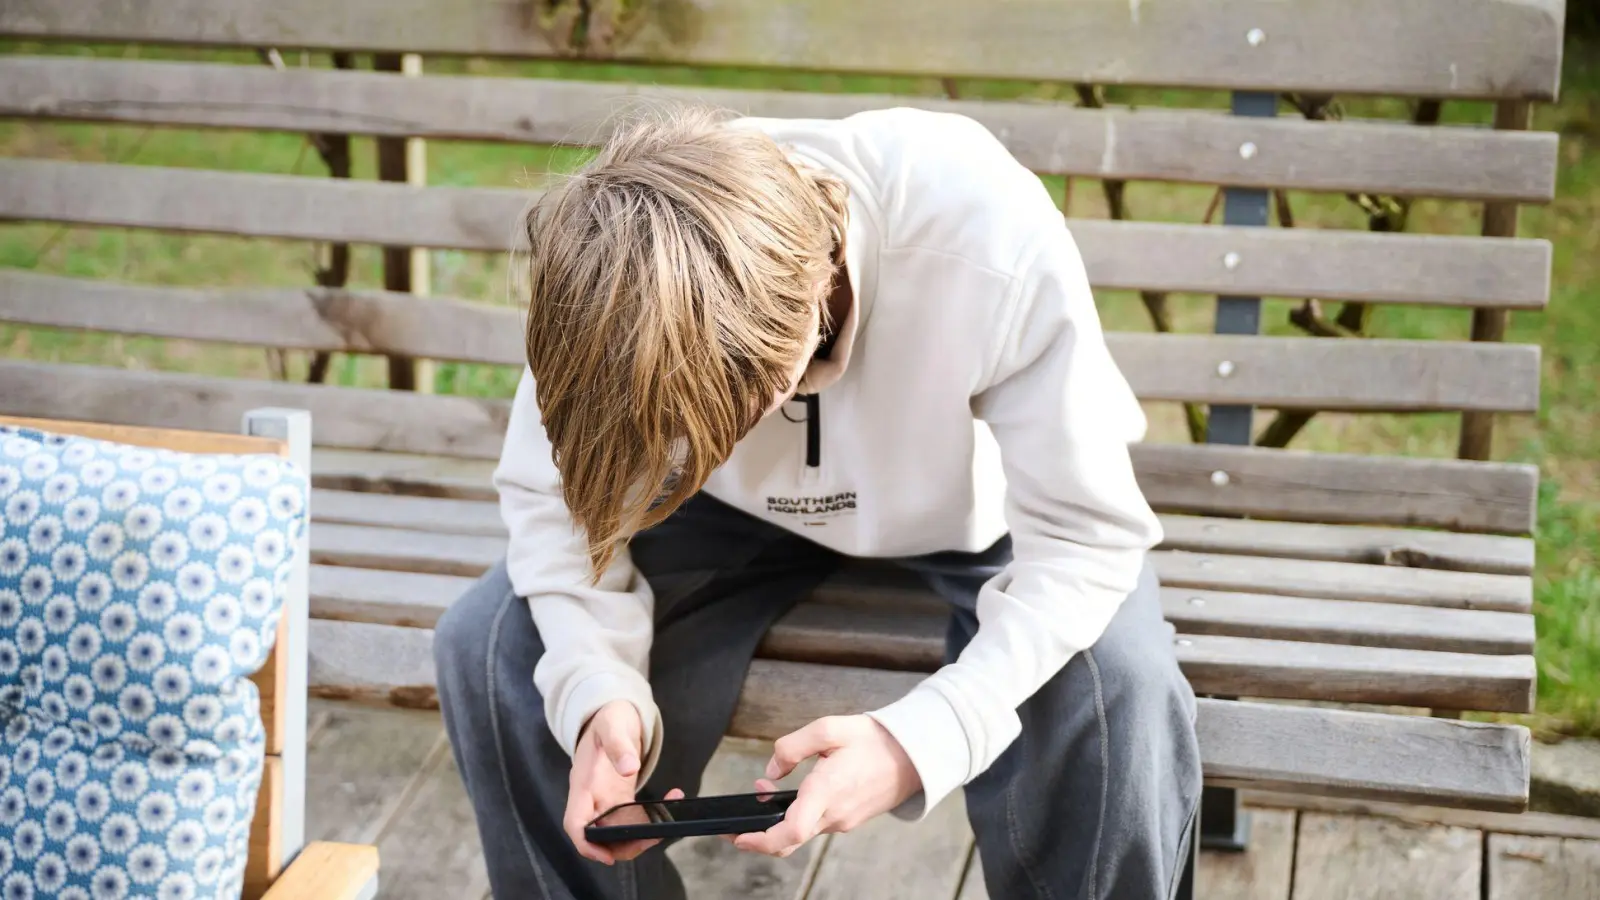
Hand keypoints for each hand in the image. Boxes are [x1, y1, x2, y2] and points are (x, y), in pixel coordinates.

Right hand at [563, 699, 682, 864]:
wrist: (612, 713)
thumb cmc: (608, 717)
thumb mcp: (613, 724)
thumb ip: (620, 744)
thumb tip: (629, 768)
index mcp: (583, 783)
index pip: (575, 823)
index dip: (587, 844)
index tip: (606, 856)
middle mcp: (591, 796)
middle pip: (598, 835)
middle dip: (624, 844)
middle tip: (655, 835)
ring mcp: (605, 799)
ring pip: (617, 831)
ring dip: (641, 833)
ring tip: (668, 816)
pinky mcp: (619, 797)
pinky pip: (632, 816)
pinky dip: (651, 816)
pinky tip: (673, 797)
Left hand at [733, 715, 919, 857]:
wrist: (913, 755)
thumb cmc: (874, 740)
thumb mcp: (830, 728)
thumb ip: (793, 746)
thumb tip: (772, 769)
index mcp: (827, 791)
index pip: (791, 831)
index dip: (761, 840)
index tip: (739, 836)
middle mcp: (835, 814)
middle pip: (790, 840)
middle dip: (759, 833)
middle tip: (739, 821)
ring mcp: (844, 821)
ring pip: (802, 831)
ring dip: (779, 818)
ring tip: (767, 788)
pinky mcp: (849, 820)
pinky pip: (817, 824)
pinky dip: (799, 815)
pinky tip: (797, 792)